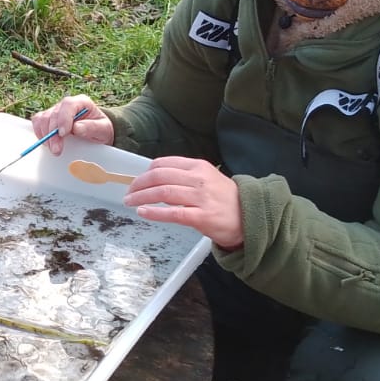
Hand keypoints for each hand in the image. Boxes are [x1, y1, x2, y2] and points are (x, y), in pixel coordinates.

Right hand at [29, 95, 111, 154]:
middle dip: (53, 134)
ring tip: (53, 149)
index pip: (68, 105)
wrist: (97, 133)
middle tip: (57, 150)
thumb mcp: (103, 129)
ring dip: (45, 135)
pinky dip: (40, 133)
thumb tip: (77, 128)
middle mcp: (66, 105)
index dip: (63, 119)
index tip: (63, 134)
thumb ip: (91, 127)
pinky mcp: (49, 119)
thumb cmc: (101, 129)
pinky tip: (47, 143)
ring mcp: (56, 111)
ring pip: (43, 118)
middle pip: (53, 114)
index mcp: (81, 102)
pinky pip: (38, 122)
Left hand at [123, 156, 242, 250]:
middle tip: (128, 193)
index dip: (145, 172)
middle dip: (139, 184)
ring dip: (142, 197)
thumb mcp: (207, 178)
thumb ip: (185, 176)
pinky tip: (143, 212)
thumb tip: (156, 179)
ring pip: (163, 192)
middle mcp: (199, 179)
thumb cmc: (225, 199)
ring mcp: (201, 197)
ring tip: (130, 202)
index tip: (137, 181)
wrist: (251, 216)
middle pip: (159, 176)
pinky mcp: (202, 216)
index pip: (164, 163)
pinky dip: (155, 212)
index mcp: (198, 166)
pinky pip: (173, 213)